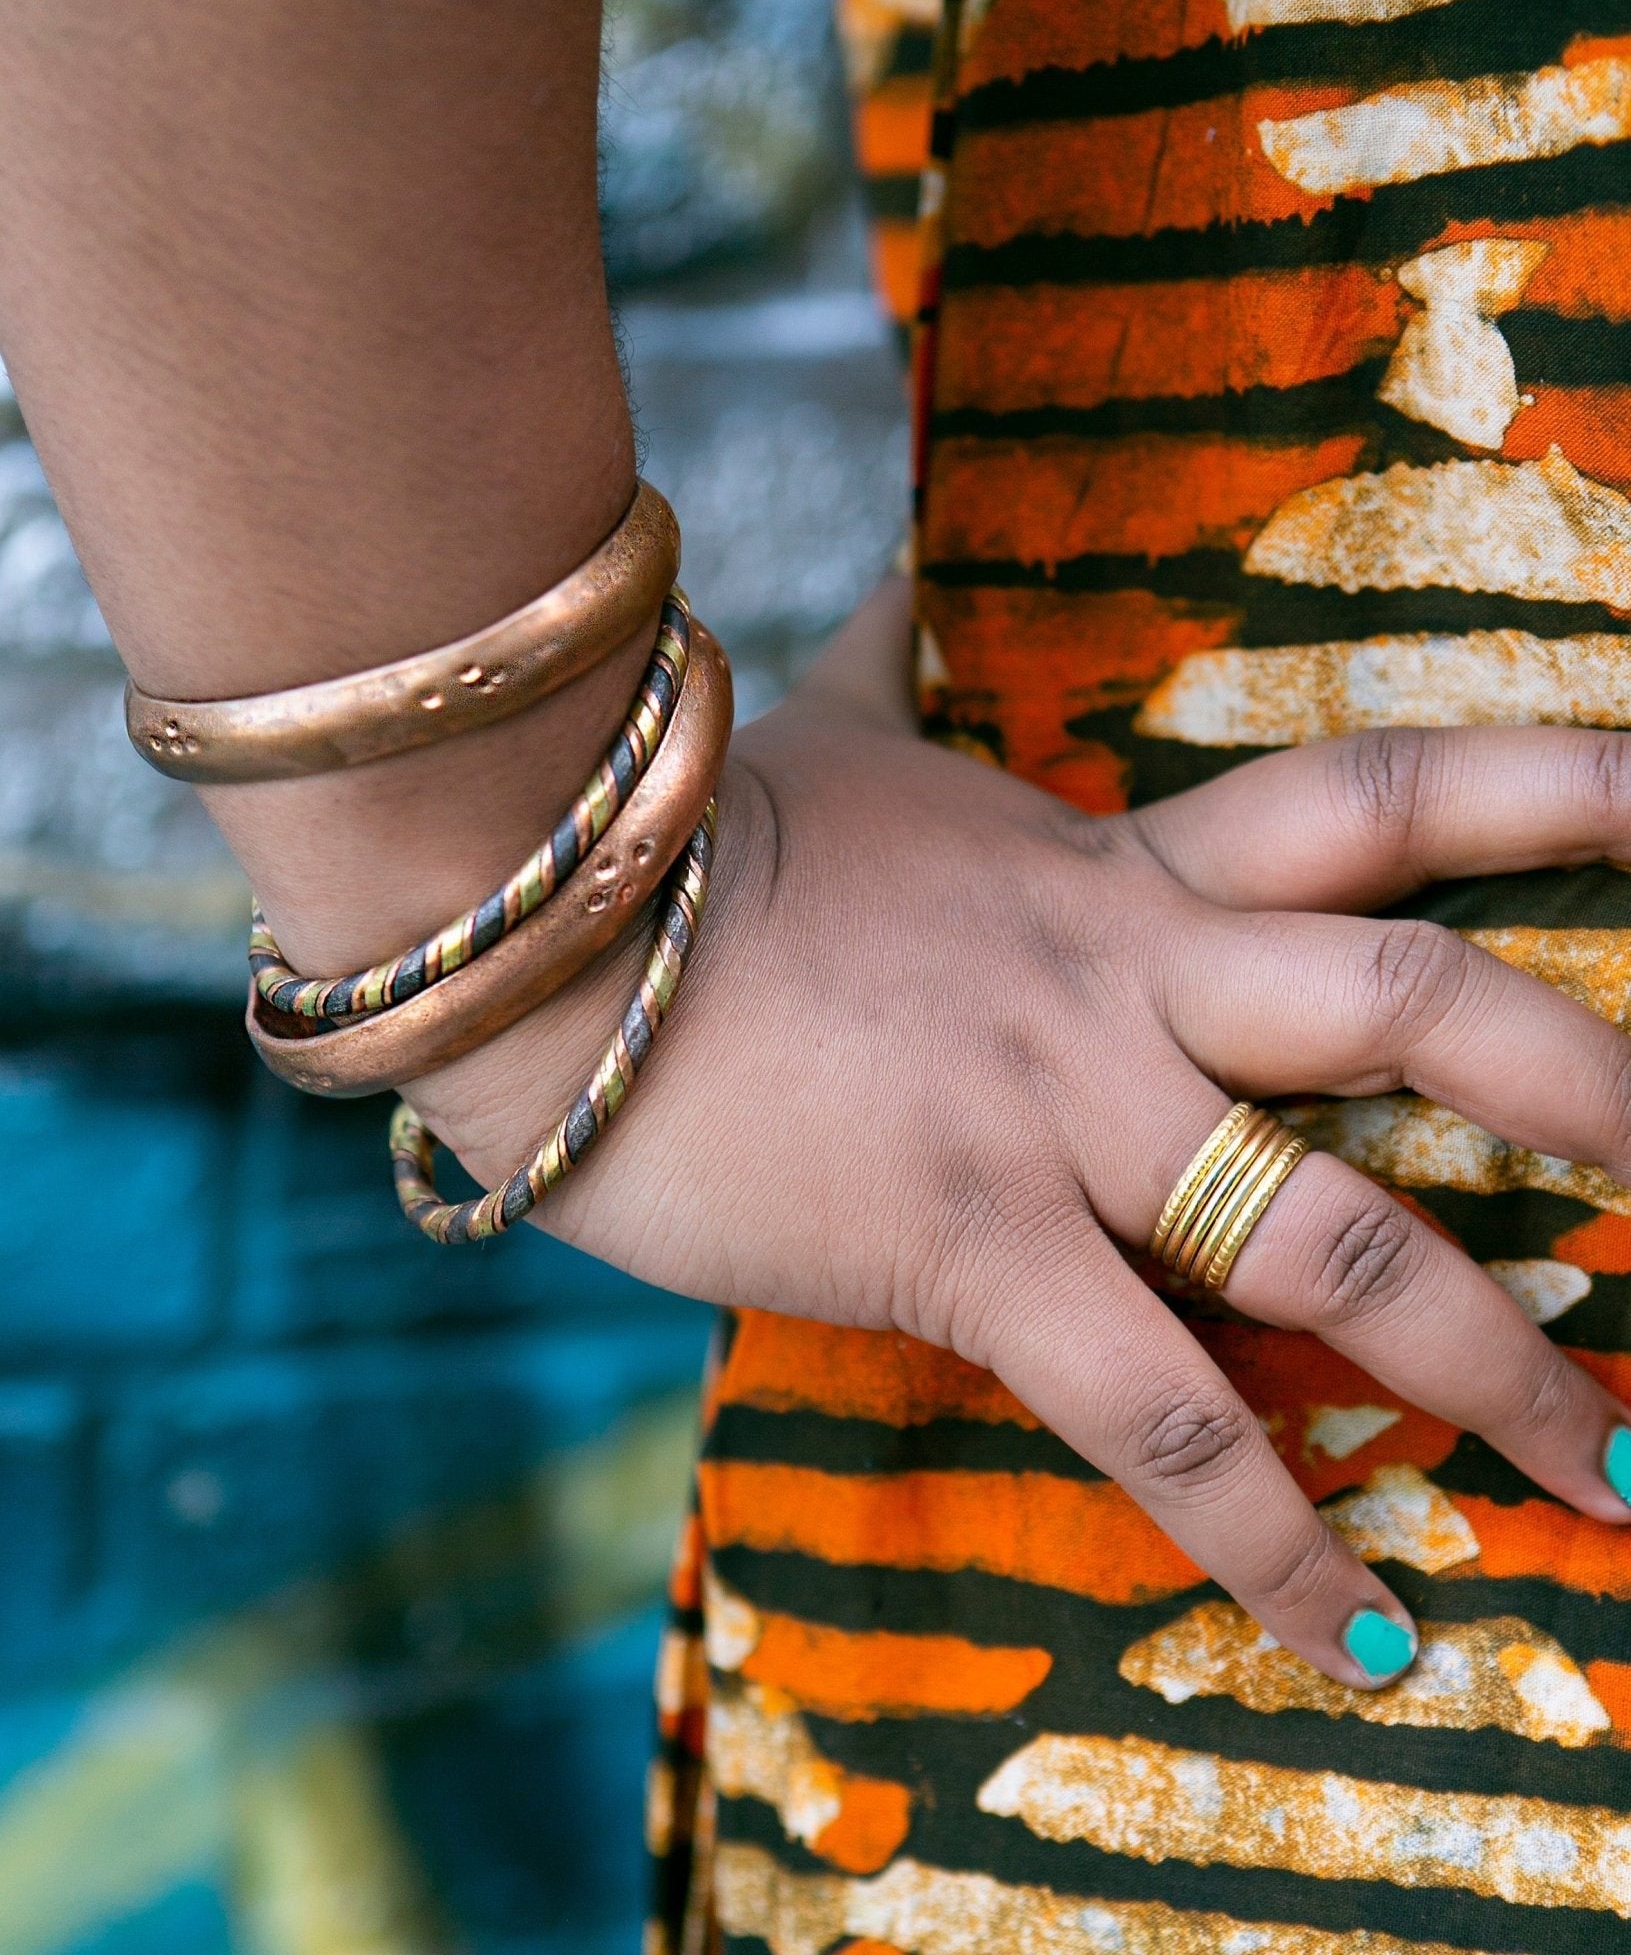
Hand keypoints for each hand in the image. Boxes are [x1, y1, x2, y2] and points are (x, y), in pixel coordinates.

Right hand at [411, 577, 1630, 1685]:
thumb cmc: (688, 840)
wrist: (533, 922)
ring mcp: (1055, 1116)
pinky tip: (1359, 1645)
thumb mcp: (818, 742)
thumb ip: (877, 662)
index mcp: (1115, 871)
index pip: (1382, 801)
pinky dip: (1266, 1539)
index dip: (1561, 791)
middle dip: (1597, 1093)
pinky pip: (1151, 1411)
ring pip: (1333, 1239)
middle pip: (1423, 1002)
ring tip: (1618, 1483)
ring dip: (1501, 1368)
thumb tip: (882, 578)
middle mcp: (1127, 983)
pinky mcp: (961, 1241)